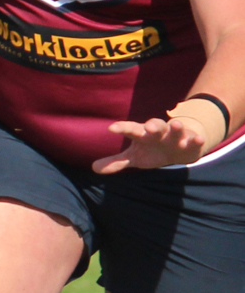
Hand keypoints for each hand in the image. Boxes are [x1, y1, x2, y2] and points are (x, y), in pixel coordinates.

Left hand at [92, 116, 210, 173]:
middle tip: (149, 126)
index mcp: (142, 135)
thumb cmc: (152, 151)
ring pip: (176, 129)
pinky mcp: (191, 142)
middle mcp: (159, 132)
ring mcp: (176, 136)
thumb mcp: (134, 157)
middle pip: (155, 125)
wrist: (179, 148)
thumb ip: (116, 162)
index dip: (121, 128)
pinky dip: (196, 139)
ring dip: (176, 127)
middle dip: (153, 125)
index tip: (111, 128)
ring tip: (175, 123)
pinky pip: (194, 139)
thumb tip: (94, 168)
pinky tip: (198, 139)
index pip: (130, 129)